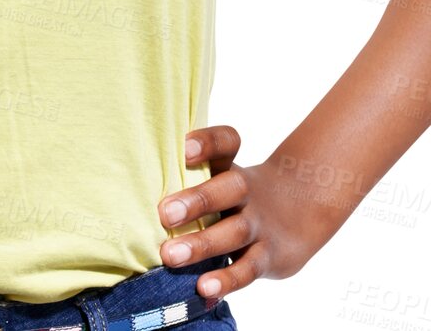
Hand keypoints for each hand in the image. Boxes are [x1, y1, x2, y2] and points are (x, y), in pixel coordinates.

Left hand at [158, 125, 321, 300]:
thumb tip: (133, 185)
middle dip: (198, 200)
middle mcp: (247, 192)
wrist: (298, 211)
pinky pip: (248, 269)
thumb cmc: (233, 193)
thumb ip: (187, 177)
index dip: (209, 142)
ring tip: (170, 256)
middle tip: (164, 213)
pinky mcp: (268, 257)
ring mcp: (259, 225)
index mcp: (230, 166)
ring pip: (235, 232)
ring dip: (202, 244)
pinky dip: (227, 281)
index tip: (184, 147)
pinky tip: (203, 288)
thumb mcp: (220, 175)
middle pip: (231, 188)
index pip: (227, 142)